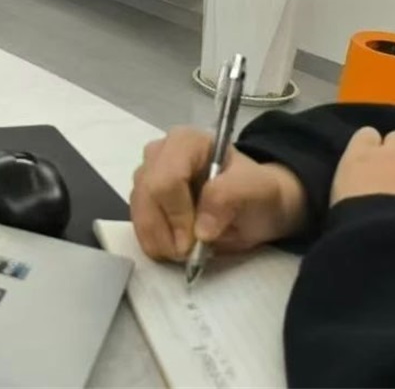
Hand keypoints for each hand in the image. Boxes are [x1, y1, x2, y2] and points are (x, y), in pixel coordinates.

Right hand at [130, 126, 307, 260]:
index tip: (197, 241)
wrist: (253, 207)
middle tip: (190, 252)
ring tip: (188, 250)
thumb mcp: (257, 190)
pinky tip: (176, 247)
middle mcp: (161, 153)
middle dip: (166, 231)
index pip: (167, 177)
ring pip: (138, 212)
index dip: (177, 214)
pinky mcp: (143, 199)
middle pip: (146, 195)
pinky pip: (137, 225)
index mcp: (187, 142)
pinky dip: (155, 243)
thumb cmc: (256, 193)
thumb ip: (230, 196)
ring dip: (160, 240)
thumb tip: (201, 229)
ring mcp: (148, 176)